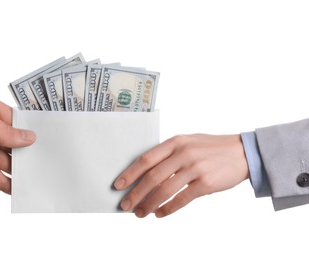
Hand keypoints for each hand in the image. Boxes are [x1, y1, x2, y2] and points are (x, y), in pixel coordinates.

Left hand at [0, 88, 35, 193]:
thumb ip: (6, 132)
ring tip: (34, 179)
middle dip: (23, 152)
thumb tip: (29, 138)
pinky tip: (13, 188)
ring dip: (13, 169)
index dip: (28, 130)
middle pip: (7, 140)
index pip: (12, 118)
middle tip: (44, 163)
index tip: (46, 141)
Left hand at [113, 134, 248, 217]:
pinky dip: (168, 208)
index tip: (118, 185)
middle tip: (125, 205)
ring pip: (164, 190)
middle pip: (152, 177)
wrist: (243, 152)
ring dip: (149, 204)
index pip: (146, 159)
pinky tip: (160, 213)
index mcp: (175, 142)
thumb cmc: (210, 148)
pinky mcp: (206, 183)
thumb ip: (168, 154)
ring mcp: (195, 168)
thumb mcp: (188, 143)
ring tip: (140, 213)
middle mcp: (183, 154)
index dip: (130, 174)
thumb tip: (145, 174)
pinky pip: (181, 199)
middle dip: (136, 194)